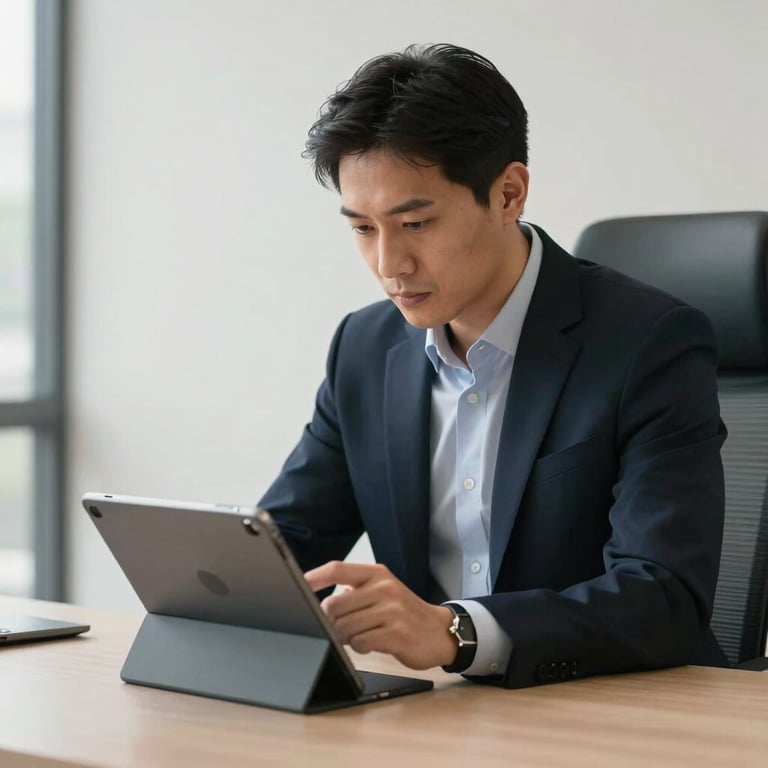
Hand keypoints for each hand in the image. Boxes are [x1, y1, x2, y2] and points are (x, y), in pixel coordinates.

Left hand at [304, 561, 457, 669]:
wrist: (439, 631)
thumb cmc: (403, 612)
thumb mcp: (382, 591)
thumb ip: (354, 590)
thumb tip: (319, 601)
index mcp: (377, 573)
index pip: (337, 569)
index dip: (315, 577)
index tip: (299, 584)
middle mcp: (384, 588)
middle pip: (334, 603)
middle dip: (329, 620)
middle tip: (338, 627)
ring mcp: (391, 610)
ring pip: (345, 626)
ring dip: (345, 636)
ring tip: (360, 635)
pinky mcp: (397, 633)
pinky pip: (360, 643)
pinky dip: (359, 647)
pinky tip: (371, 643)